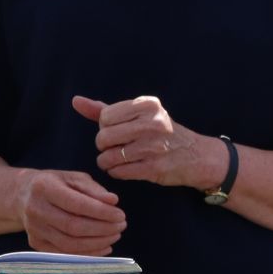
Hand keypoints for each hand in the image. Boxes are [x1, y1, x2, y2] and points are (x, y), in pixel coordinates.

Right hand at [14, 169, 125, 254]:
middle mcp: (35, 209)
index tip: (120, 214)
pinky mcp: (35, 243)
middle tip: (121, 226)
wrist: (24, 196)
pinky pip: (65, 254)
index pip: (77, 204)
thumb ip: (94, 189)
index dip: (101, 212)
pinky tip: (103, 246)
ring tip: (114, 235)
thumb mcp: (74, 178)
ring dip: (97, 243)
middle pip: (73, 227)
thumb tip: (113, 201)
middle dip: (102, 229)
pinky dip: (87, 253)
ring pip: (69, 244)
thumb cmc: (55, 184)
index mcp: (44, 187)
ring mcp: (34, 229)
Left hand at [72, 95, 226, 191]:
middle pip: (103, 137)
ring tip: (118, 159)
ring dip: (108, 161)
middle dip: (104, 146)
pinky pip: (119, 171)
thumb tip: (76, 101)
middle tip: (115, 147)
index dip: (105, 127)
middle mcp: (152, 123)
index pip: (105, 117)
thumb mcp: (138, 115)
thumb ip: (104, 109)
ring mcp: (154, 146)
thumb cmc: (162, 132)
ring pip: (109, 157)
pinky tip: (126, 168)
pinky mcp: (154, 167)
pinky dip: (117, 172)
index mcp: (147, 105)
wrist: (196, 156)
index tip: (116, 131)